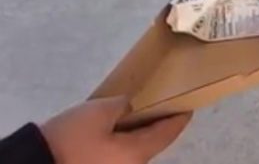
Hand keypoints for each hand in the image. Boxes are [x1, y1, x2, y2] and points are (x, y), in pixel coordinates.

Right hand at [40, 97, 191, 163]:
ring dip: (137, 132)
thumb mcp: (99, 112)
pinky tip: (113, 128)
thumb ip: (122, 105)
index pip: (168, 133)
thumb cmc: (71, 138)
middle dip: (156, 124)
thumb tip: (130, 107)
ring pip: (135, 150)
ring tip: (132, 112)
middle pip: (153, 143)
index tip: (187, 106)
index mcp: (138, 153)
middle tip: (157, 102)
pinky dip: (122, 141)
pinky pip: (120, 155)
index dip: (179, 118)